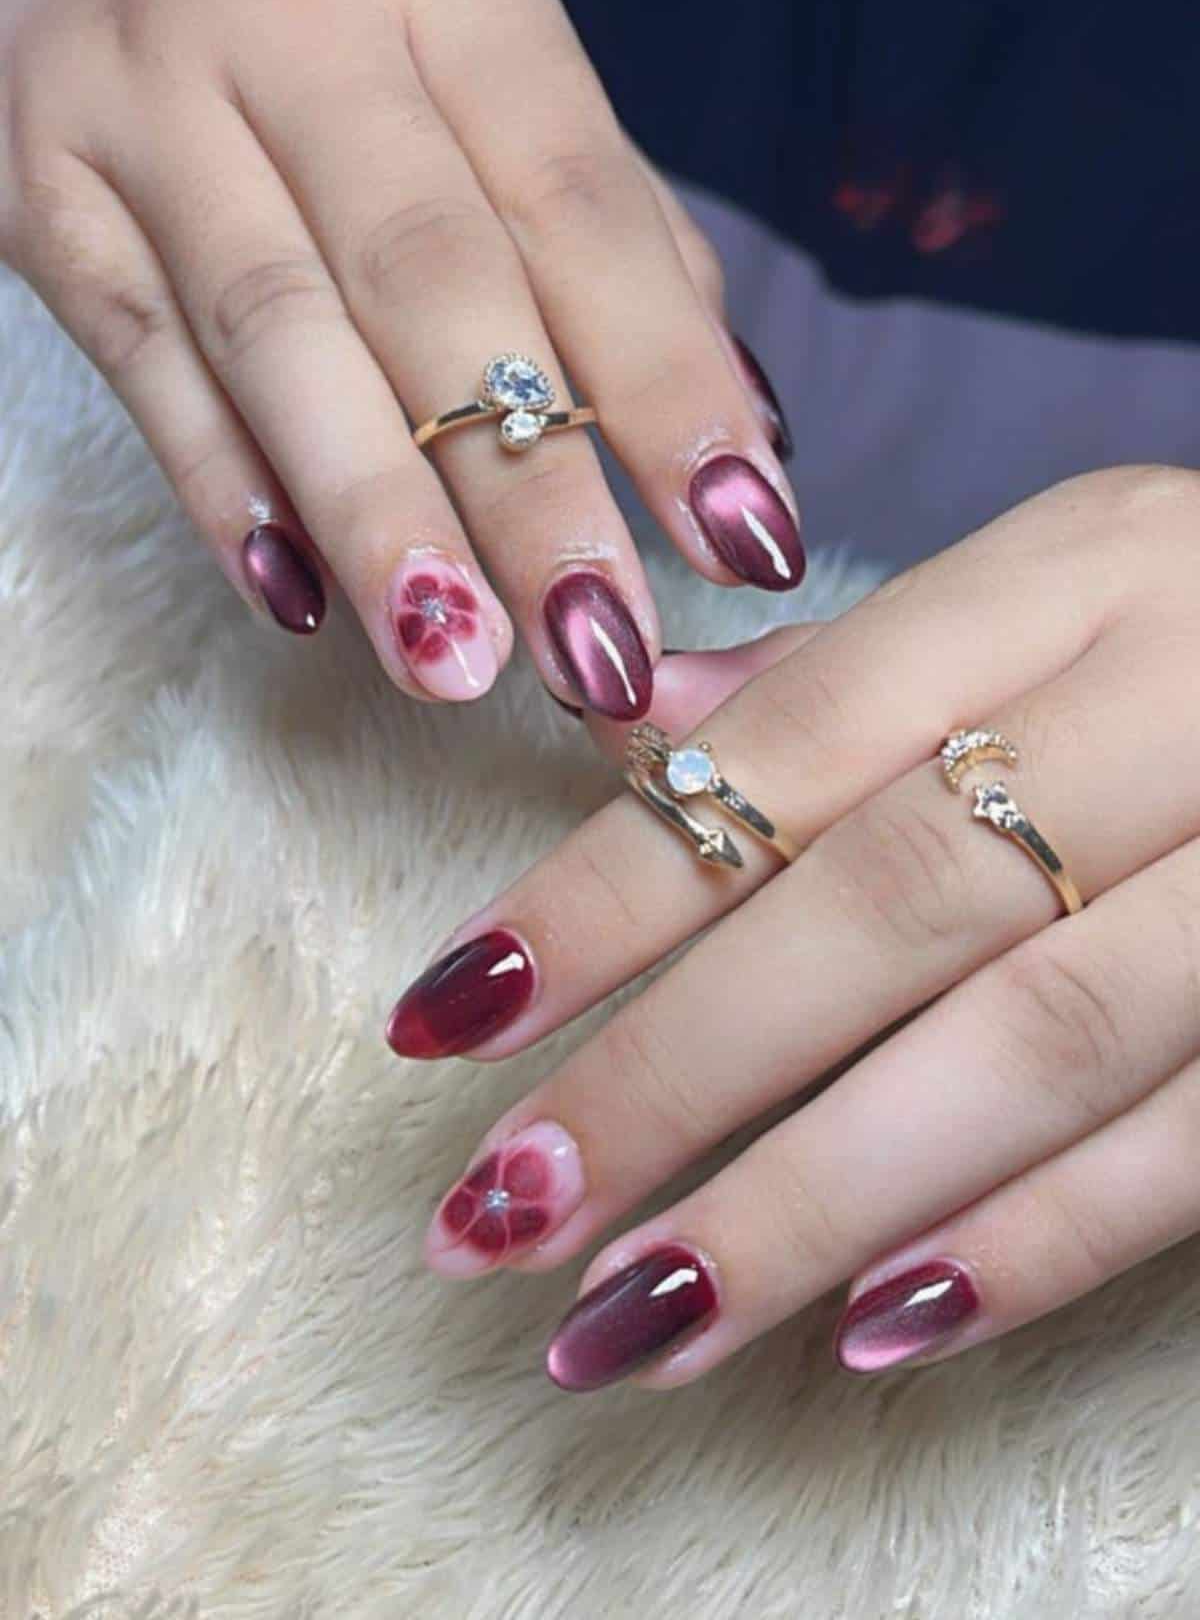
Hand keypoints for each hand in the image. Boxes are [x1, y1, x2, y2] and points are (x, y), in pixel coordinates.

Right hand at [0, 0, 799, 709]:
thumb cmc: (342, 59)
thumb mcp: (486, 90)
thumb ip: (616, 246)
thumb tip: (749, 439)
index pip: (579, 205)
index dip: (668, 382)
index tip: (743, 539)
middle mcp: (298, 17)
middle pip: (435, 287)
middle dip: (530, 492)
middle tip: (600, 650)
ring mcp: (150, 101)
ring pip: (280, 339)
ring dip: (380, 518)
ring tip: (456, 662)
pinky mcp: (44, 198)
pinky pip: (148, 370)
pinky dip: (229, 494)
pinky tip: (303, 604)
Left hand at [388, 466, 1199, 1389]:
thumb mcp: (1058, 578)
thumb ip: (846, 672)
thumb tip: (626, 725)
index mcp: (1076, 573)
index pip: (790, 743)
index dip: (606, 890)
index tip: (445, 1020)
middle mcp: (1178, 703)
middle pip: (889, 907)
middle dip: (674, 1077)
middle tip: (498, 1212)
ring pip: (1030, 1045)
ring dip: (812, 1201)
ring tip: (631, 1317)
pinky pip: (1193, 1140)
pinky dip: (1036, 1241)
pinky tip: (870, 1324)